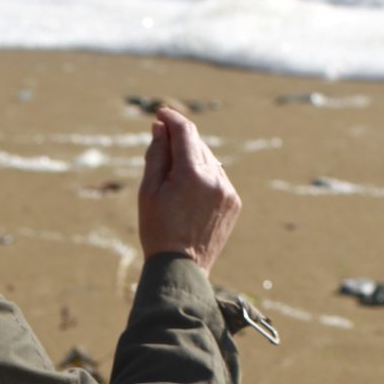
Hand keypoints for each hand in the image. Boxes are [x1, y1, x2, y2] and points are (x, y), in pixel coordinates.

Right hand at [137, 108, 240, 276]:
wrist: (181, 268)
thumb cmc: (158, 231)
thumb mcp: (148, 191)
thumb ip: (156, 155)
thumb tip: (160, 128)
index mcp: (191, 174)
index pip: (184, 130)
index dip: (171, 118)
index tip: (160, 114)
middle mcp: (215, 178)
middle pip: (197, 143)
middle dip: (179, 138)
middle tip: (161, 141)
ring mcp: (227, 191)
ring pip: (209, 159)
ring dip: (192, 157)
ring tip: (173, 173)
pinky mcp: (234, 202)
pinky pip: (218, 178)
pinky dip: (204, 175)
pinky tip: (189, 191)